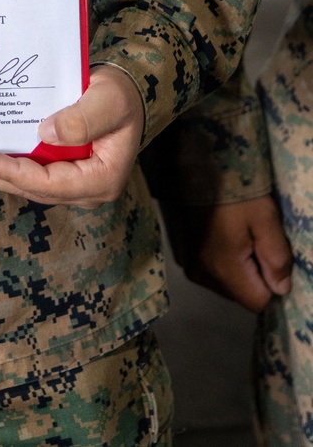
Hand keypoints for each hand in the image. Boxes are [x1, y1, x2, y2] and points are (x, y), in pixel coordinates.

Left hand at [0, 64, 144, 205]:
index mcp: (101, 179)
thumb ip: (81, 119)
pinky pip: (30, 171)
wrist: (126, 92)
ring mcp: (73, 182)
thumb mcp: (108, 101)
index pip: (51, 183)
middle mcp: (86, 189)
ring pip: (28, 183)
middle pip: (34, 188)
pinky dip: (6, 164)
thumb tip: (45, 132)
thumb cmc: (121, 95)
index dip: (15, 173)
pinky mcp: (62, 170)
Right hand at [167, 195, 291, 312]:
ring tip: (236, 231)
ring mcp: (188, 263)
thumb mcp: (265, 217)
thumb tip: (281, 289)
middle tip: (253, 237)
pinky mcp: (181, 251)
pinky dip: (220, 257)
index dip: (272, 283)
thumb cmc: (232, 188)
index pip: (257, 302)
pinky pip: (210, 269)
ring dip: (237, 266)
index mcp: (223, 269)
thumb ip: (277, 257)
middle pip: (240, 294)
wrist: (191, 161)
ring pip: (225, 282)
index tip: (269, 253)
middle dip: (254, 274)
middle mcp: (201, 274)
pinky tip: (219, 230)